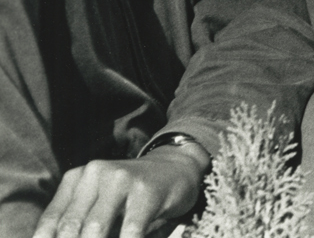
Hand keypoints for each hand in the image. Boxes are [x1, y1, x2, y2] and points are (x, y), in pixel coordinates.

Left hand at [33, 145, 206, 237]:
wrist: (177, 168)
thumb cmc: (131, 194)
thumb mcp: (99, 201)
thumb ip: (78, 223)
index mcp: (77, 178)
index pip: (51, 222)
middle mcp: (95, 173)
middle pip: (70, 227)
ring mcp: (121, 179)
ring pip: (94, 228)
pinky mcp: (146, 191)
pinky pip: (129, 230)